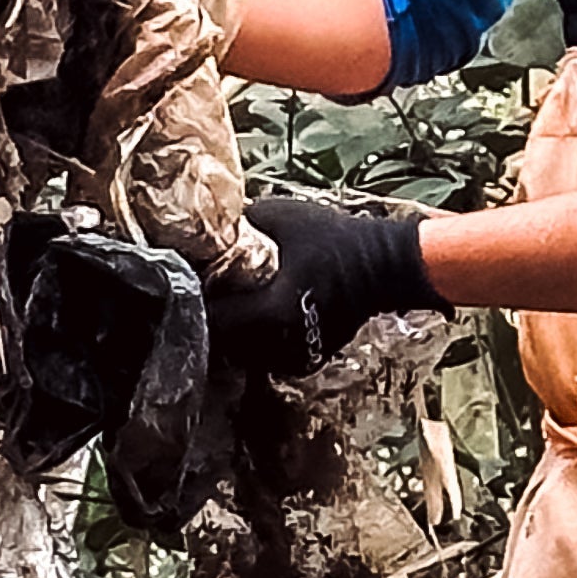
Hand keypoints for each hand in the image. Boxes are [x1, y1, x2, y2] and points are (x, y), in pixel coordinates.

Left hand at [205, 193, 440, 377]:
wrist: (384, 267)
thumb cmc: (333, 239)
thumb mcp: (280, 216)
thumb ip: (238, 225)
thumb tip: (202, 230)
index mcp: (270, 311)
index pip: (212, 318)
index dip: (197, 300)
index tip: (192, 283)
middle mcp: (279, 343)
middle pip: (222, 341)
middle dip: (212, 318)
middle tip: (211, 292)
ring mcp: (293, 357)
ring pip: (242, 353)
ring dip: (233, 332)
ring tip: (235, 302)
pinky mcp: (304, 361)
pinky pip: (266, 356)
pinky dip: (257, 340)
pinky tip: (261, 315)